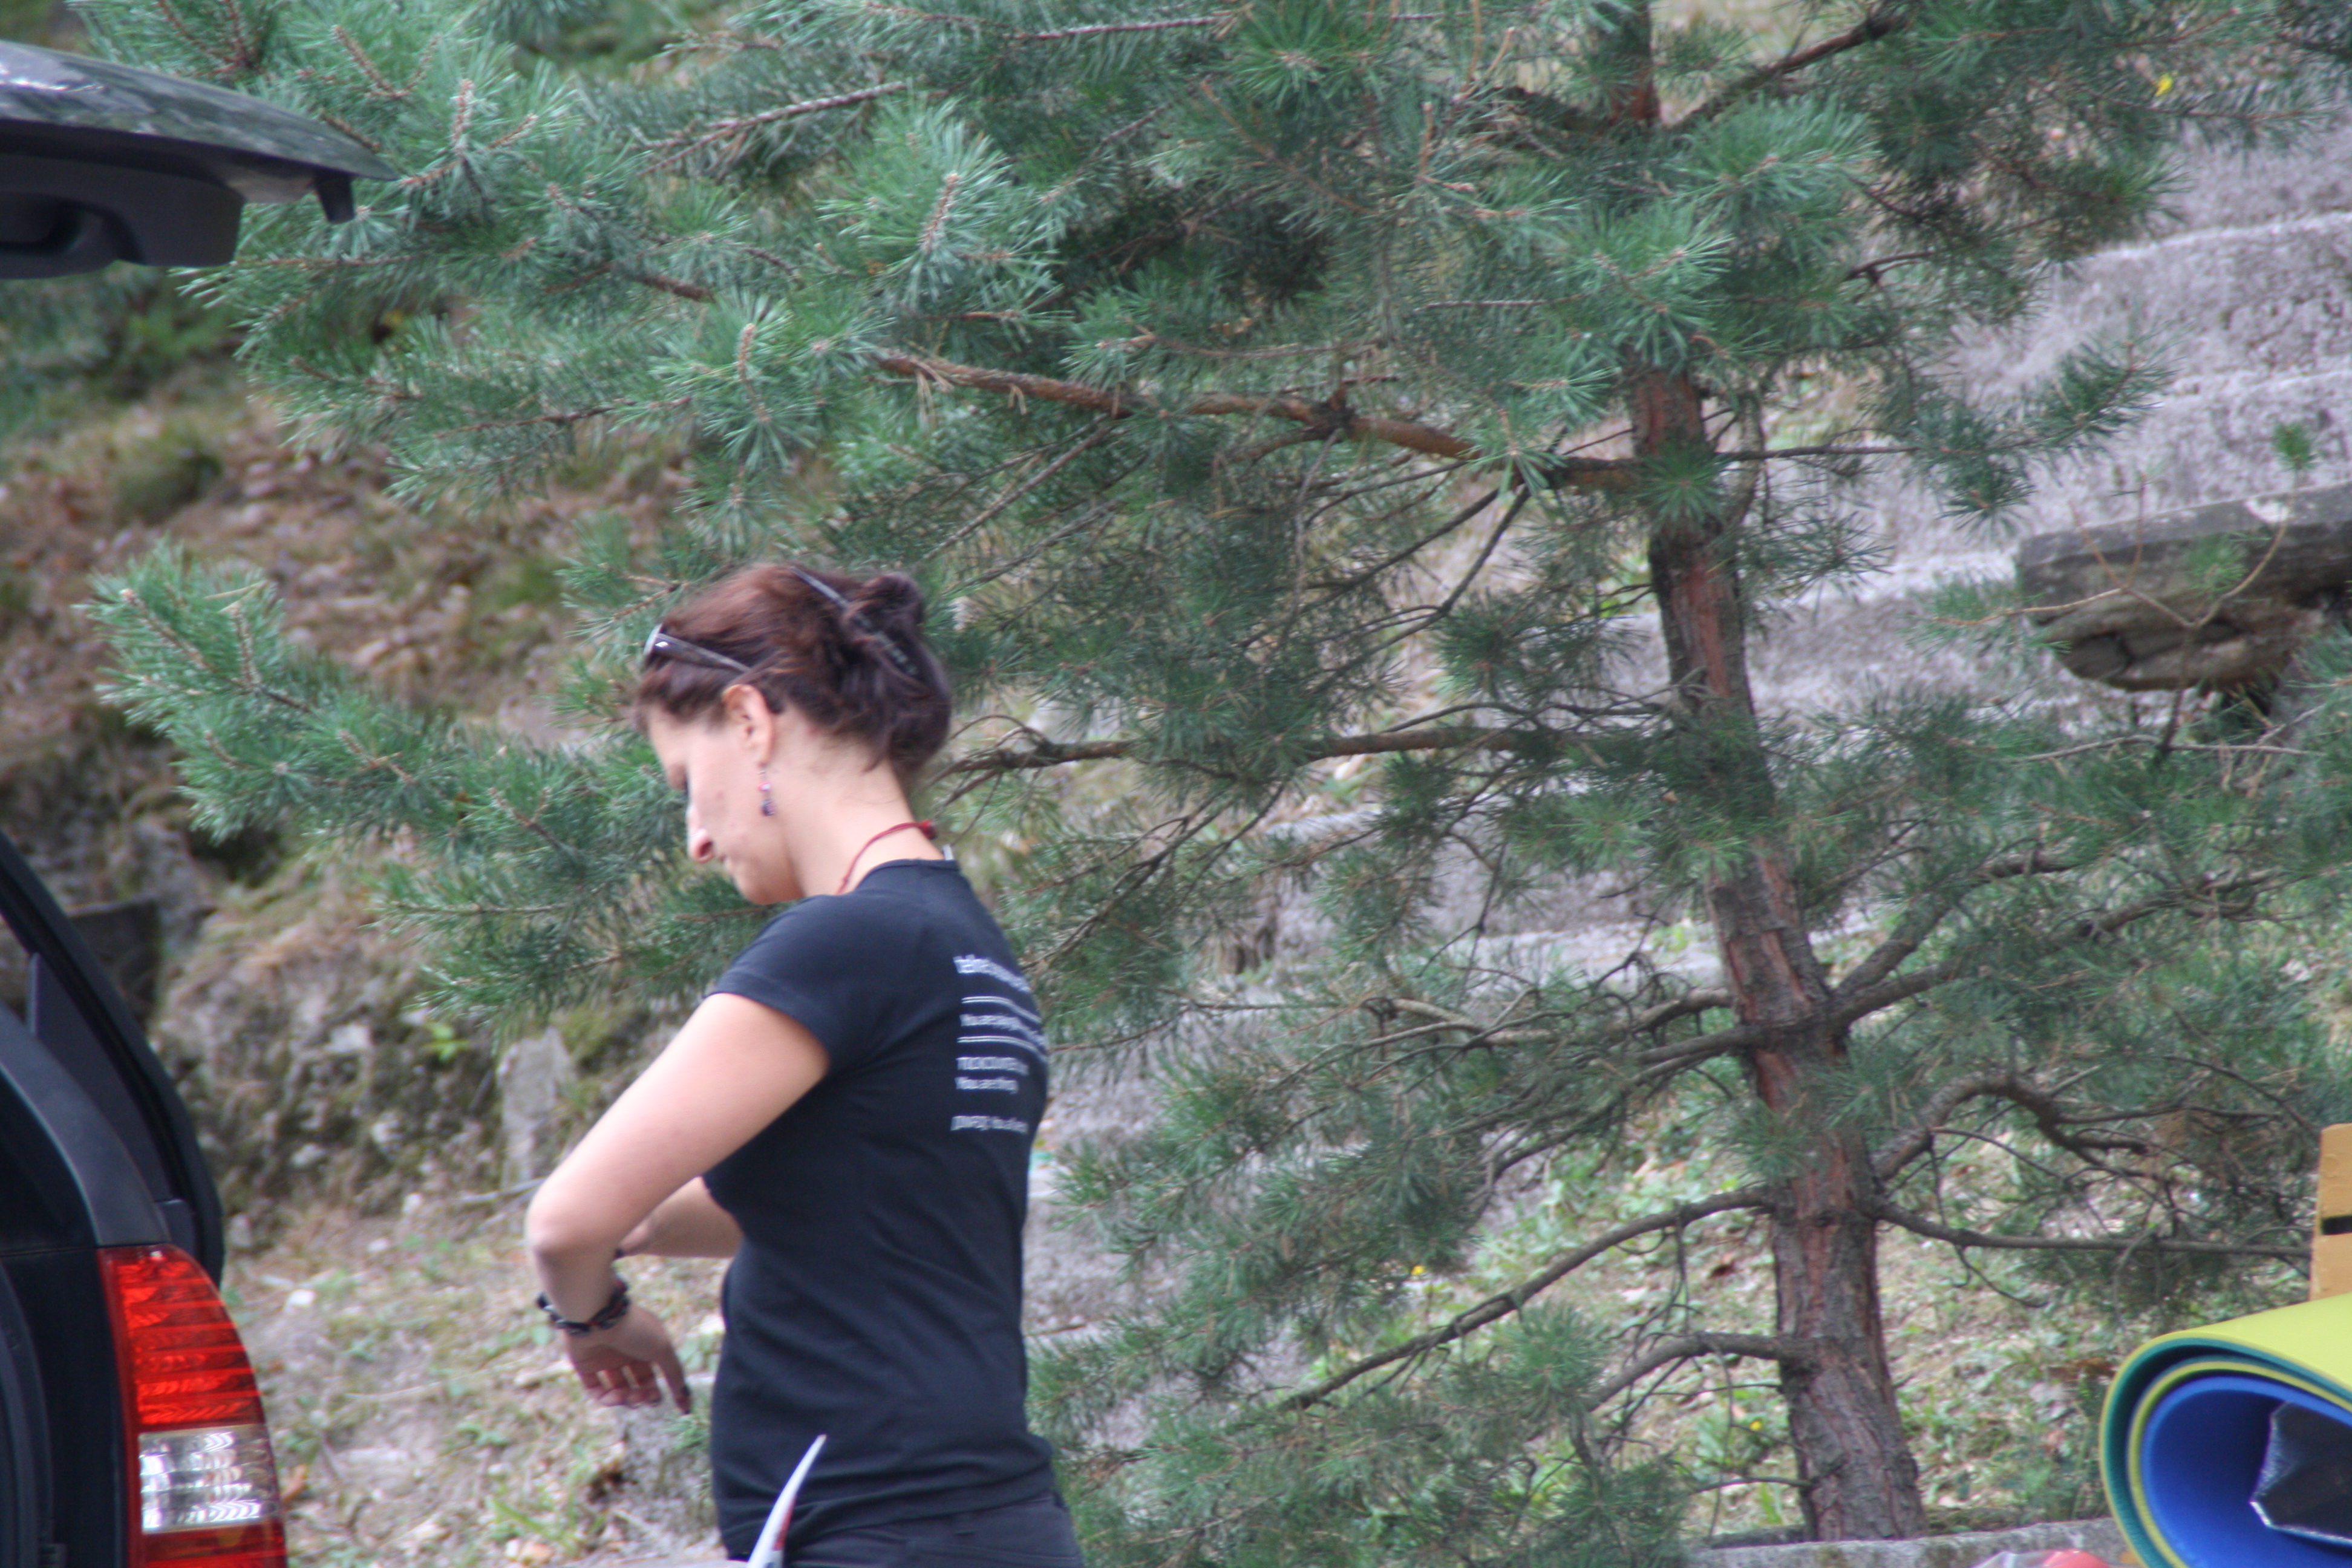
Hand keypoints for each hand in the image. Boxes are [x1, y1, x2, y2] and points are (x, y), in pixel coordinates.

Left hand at [563, 1304, 690, 1412]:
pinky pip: (595, 1389)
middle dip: (644, 1395)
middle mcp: (625, 1352)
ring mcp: (604, 1359)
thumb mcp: (662, 1349)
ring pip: (617, 1389)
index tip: (674, 1408)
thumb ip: (675, 1373)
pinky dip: (606, 1398)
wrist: (598, 1316)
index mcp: (644, 1346)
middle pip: (637, 1383)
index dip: (661, 1391)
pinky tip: (614, 1397)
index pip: (653, 1374)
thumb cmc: (635, 1329)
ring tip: (629, 1397)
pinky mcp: (585, 1366)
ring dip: (626, 1398)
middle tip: (647, 1399)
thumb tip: (685, 1398)